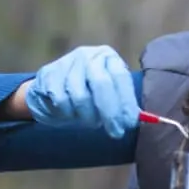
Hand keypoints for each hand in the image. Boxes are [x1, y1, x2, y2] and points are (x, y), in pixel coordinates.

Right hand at [23, 44, 139, 136]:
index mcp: (107, 57)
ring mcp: (67, 63)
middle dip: (110, 113)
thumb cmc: (86, 91)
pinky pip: (62, 101)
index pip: (121, 77)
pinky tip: (70, 113)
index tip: (130, 123)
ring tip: (90, 121)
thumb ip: (121, 103)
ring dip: (87, 116)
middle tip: (116, 133)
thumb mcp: (107, 92)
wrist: (50, 85)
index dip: (126, 101)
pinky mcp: (49, 75)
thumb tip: (139, 119)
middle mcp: (88, 56)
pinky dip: (68, 113)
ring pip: (80, 97)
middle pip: (102, 84)